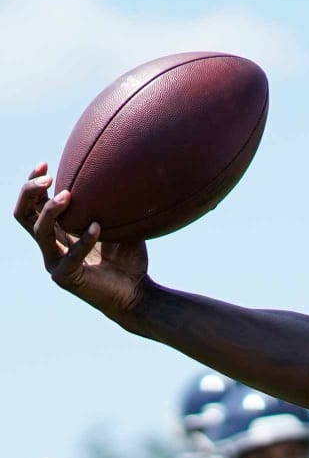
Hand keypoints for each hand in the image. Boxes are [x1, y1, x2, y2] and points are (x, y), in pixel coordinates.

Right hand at [14, 163, 149, 317]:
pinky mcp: (65, 277)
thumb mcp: (121, 224)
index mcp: (59, 230)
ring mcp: (55, 261)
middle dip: (30, 192)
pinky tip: (97, 227)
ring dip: (51, 211)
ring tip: (68, 196)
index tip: (44, 164)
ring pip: (39, 231)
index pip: (34, 204)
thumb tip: (125, 172)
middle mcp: (51, 244)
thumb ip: (114, 205)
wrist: (137, 293)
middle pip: (23, 214)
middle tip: (47, 178)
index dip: (33, 184)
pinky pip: (69, 256)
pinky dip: (83, 240)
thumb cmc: (128, 257)